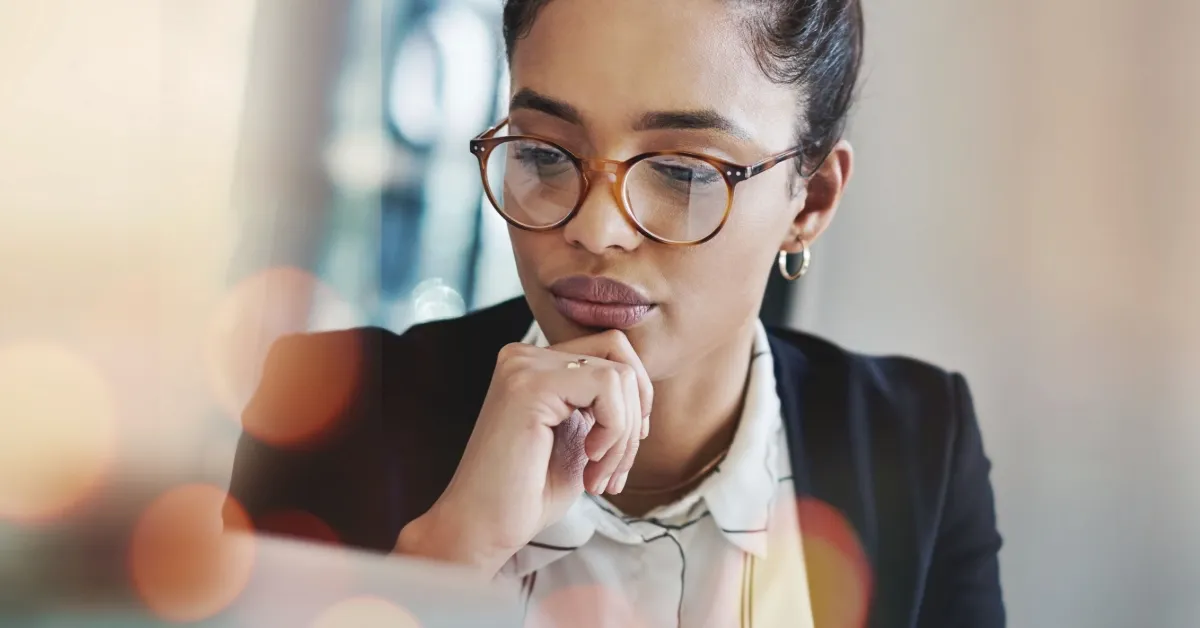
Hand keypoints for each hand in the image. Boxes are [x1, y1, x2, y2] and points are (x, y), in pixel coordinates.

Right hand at [395, 330, 652, 575]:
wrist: (483, 528)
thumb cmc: (528, 493)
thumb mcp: (580, 437)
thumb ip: (603, 405)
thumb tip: (643, 384)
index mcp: (536, 364)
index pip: (613, 350)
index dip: (635, 398)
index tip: (623, 449)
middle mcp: (525, 356)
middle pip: (620, 354)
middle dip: (634, 417)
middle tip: (613, 470)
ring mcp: (524, 365)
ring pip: (620, 374)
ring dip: (623, 436)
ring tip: (599, 476)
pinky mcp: (530, 385)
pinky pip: (607, 387)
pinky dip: (614, 430)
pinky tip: (588, 461)